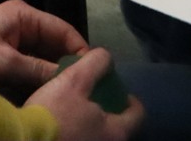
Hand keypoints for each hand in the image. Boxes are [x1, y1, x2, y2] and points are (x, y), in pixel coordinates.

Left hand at [0, 0, 88, 93]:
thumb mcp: (5, 62)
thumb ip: (38, 69)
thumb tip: (67, 77)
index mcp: (24, 16)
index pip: (63, 30)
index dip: (78, 48)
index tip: (90, 68)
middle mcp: (20, 25)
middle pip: (51, 45)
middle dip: (61, 64)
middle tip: (75, 83)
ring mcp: (10, 40)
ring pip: (39, 57)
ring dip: (46, 73)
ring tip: (58, 88)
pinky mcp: (1, 55)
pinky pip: (25, 65)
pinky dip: (31, 77)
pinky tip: (38, 90)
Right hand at [25, 49, 144, 140]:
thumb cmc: (53, 115)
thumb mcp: (75, 80)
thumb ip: (96, 65)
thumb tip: (106, 58)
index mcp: (116, 132)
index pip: (138, 115)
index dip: (131, 101)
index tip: (119, 92)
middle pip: (118, 129)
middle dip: (109, 115)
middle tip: (96, 102)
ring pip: (98, 137)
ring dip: (92, 126)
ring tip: (77, 114)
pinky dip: (77, 134)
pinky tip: (62, 128)